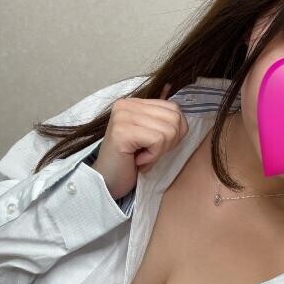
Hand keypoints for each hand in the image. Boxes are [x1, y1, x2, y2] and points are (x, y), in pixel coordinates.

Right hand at [90, 82, 188, 199]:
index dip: (176, 133)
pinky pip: (158, 140)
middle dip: (170, 143)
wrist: (107, 182)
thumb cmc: (130, 162)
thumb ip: (162, 119)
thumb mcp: (150, 136)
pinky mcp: (121, 132)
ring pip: (168, 130)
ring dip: (159, 151)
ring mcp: (122, 116)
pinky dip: (152, 156)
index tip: (156, 146)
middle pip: (175, 118)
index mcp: (134, 103)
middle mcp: (126, 104)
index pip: (174, 109)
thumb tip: (176, 101)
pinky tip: (138, 160)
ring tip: (142, 157)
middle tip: (150, 153)